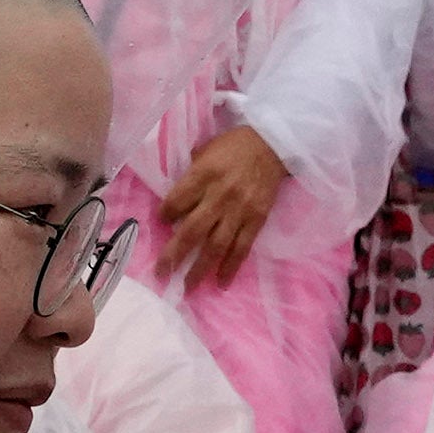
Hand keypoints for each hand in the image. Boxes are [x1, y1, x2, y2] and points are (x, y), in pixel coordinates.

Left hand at [155, 119, 286, 285]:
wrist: (273, 145)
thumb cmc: (234, 146)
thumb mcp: (206, 150)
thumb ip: (190, 174)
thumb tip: (175, 200)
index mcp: (204, 174)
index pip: (177, 201)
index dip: (165, 214)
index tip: (161, 222)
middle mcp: (220, 195)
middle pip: (192, 230)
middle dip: (174, 254)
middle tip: (161, 273)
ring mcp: (240, 210)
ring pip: (216, 245)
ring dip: (200, 269)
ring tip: (187, 287)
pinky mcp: (257, 220)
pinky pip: (242, 247)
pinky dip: (231, 266)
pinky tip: (221, 283)